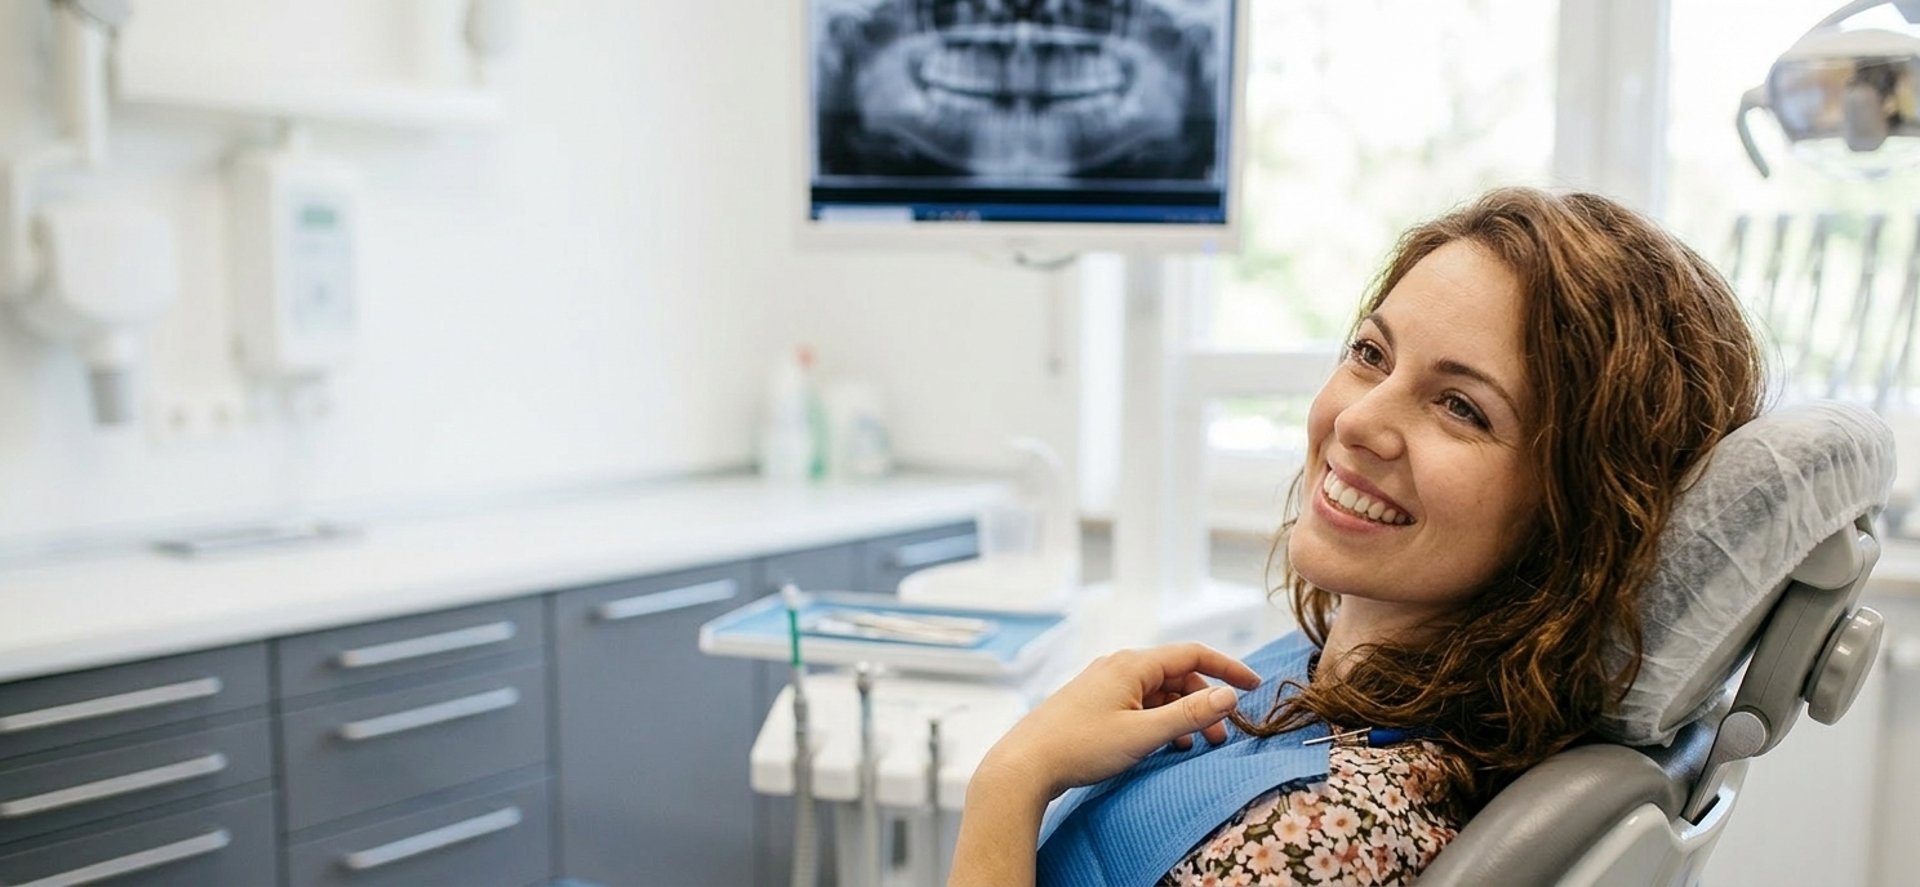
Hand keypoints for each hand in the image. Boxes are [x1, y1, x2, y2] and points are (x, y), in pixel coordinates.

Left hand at [976, 643, 1261, 799]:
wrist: (1025, 765)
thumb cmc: (1080, 747)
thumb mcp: (1143, 734)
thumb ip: (1188, 714)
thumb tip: (1228, 696)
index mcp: (1132, 665)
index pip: (1193, 654)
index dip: (1228, 668)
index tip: (1253, 687)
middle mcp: (1118, 667)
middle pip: (1177, 675)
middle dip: (1204, 702)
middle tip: (1222, 736)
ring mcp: (1104, 684)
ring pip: (1157, 693)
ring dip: (1182, 715)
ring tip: (1194, 746)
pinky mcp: (1094, 703)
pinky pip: (1138, 704)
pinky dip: (1159, 720)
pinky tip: (1164, 745)